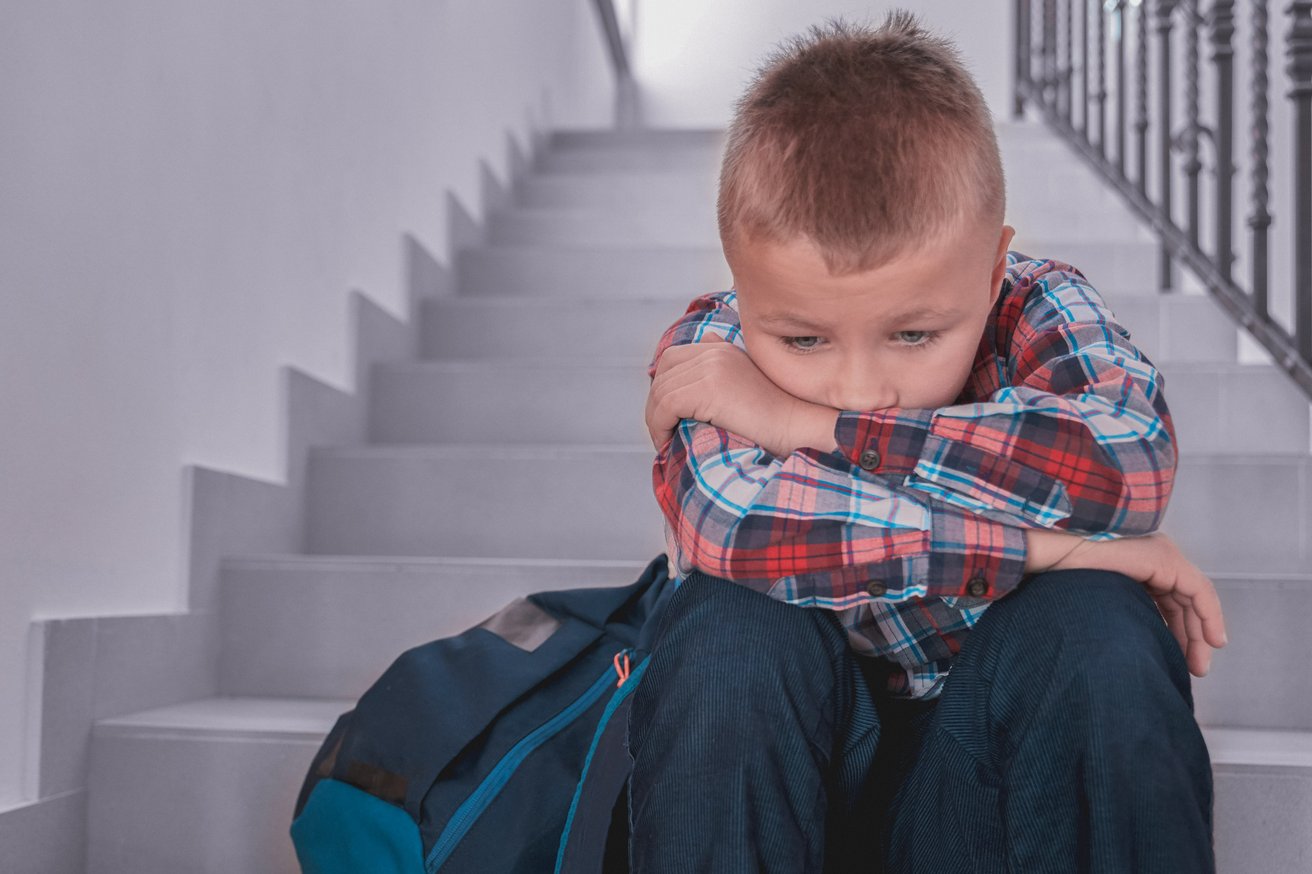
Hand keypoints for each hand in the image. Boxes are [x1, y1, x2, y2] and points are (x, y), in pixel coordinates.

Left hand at [646, 334, 819, 456]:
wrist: (800, 426)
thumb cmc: (779, 417)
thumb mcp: (747, 387)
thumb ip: (721, 375)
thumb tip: (696, 377)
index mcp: (722, 349)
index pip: (673, 358)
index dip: (662, 386)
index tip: (665, 415)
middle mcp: (715, 352)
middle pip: (663, 373)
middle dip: (655, 404)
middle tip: (661, 431)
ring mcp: (712, 367)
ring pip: (661, 391)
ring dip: (655, 419)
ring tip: (664, 441)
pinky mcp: (709, 388)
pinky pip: (666, 405)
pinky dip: (659, 426)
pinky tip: (668, 442)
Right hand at [1032, 530, 1227, 677]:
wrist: (1050, 554)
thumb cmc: (1059, 578)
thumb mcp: (1097, 601)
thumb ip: (1118, 613)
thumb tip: (1126, 644)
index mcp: (1133, 563)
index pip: (1167, 599)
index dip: (1178, 630)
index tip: (1181, 660)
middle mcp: (1150, 556)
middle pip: (1182, 601)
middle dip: (1190, 636)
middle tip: (1194, 669)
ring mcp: (1159, 554)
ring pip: (1194, 597)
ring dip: (1199, 632)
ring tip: (1198, 665)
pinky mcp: (1164, 559)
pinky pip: (1198, 591)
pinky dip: (1208, 616)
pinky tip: (1211, 641)